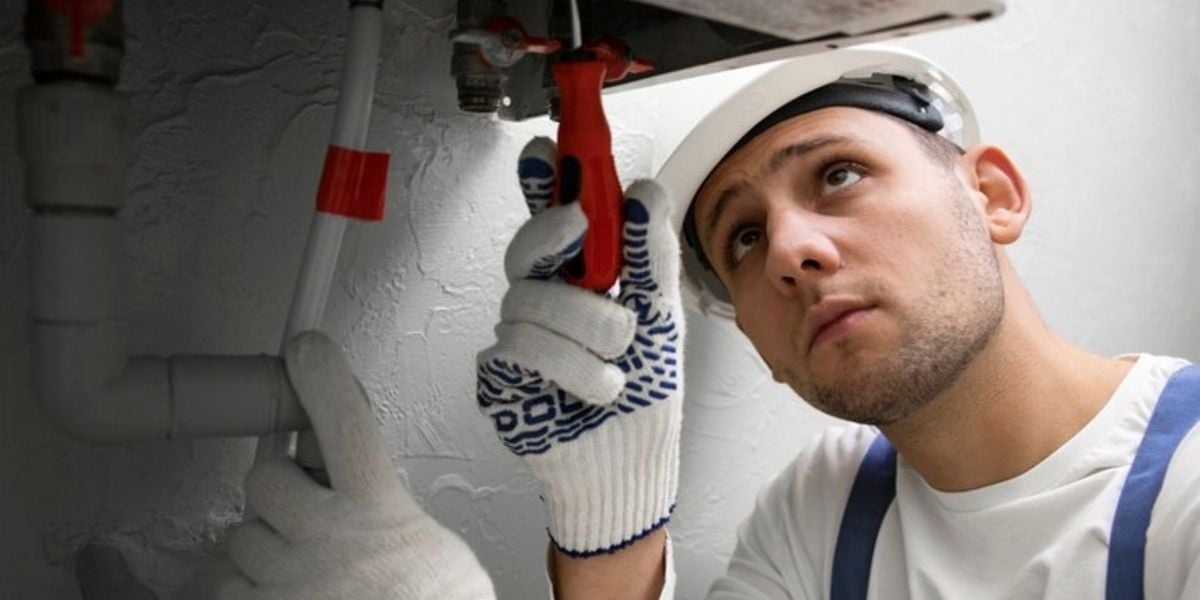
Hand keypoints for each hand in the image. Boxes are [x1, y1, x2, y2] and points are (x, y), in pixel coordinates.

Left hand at [214, 331, 494, 599]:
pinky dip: (248, 589)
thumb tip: (357, 487)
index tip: (306, 348)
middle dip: (282, 490)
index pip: (346, 422)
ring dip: (265, 543)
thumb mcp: (432, 546)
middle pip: (267, 477)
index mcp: (379, 512)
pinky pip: (226, 587)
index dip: (322, 377)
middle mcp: (326, 539)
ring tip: (304, 569)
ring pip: (242, 534)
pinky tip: (284, 597)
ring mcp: (286, 582)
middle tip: (307, 511)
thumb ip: (388, 507)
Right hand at [476, 137, 684, 555]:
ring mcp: (516, 335)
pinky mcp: (498, 375)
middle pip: (525, 246)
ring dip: (588, 330)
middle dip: (555, 235)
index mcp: (579, 276)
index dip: (542, 182)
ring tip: (618, 360)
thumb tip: (644, 194)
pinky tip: (595, 388)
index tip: (547, 151)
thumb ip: (650, 255)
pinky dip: (573, 369)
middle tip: (579, 225)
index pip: (551, 216)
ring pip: (529, 300)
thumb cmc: (644, 389)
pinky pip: (521, 348)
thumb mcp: (662, 315)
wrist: (631, 461)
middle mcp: (543, 299)